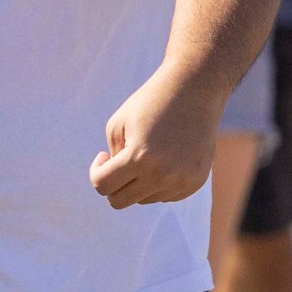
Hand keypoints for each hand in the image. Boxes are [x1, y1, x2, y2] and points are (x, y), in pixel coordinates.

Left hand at [91, 69, 217, 206]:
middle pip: (120, 201)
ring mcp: (182, 180)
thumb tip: (116, 185)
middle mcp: (163, 174)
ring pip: (143, 199)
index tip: (103, 156)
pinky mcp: (195, 182)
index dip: (96, 172)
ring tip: (144, 154)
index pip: (103, 186)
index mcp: (140, 158)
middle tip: (117, 163)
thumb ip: (111, 160)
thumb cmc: (149, 104)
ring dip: (137, 183)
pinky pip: (165, 196)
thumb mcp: (117, 126)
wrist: (194, 91)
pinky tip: (162, 159)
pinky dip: (157, 184)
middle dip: (113, 185)